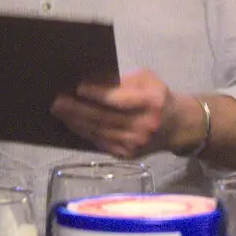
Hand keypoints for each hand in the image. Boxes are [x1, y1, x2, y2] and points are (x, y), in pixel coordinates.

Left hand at [50, 68, 179, 157]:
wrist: (177, 126)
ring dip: (76, 122)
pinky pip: (101, 143)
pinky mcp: (128, 155)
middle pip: (105, 118)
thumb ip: (123, 81)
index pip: (119, 100)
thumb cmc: (158, 97)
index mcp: (150, 103)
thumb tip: (92, 82)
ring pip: (100, 132)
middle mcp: (143, 125)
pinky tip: (72, 124)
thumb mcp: (147, 80)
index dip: (98, 94)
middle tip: (58, 102)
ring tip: (59, 112)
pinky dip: (85, 133)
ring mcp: (135, 143)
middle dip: (78, 110)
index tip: (78, 88)